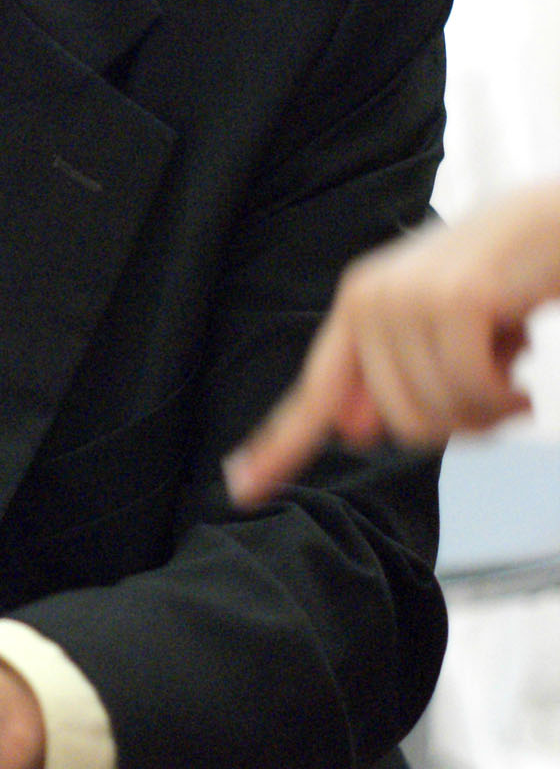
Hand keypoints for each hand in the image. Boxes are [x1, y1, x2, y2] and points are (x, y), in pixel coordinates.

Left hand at [224, 182, 559, 507]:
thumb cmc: (504, 280)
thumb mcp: (440, 328)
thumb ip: (394, 376)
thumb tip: (353, 431)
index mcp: (358, 306)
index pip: (313, 392)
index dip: (279, 446)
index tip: (241, 489)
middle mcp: (371, 298)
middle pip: (397, 424)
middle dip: (456, 426)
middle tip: (497, 395)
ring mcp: (410, 297)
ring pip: (437, 412)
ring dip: (489, 411)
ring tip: (514, 375)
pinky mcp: (457, 301)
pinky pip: (473, 391)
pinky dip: (507, 398)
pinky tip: (526, 373)